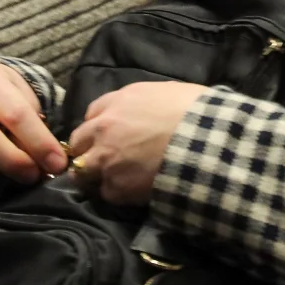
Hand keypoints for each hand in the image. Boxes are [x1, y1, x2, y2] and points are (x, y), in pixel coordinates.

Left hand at [68, 82, 206, 205]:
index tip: (109, 134)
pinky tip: (135, 189)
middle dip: (88, 150)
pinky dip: (118, 192)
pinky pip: (106, 192)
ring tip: (116, 179)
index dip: (100, 126)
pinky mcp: (115, 186)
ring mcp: (105, 159)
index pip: (92, 114)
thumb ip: (144, 102)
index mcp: (119, 101)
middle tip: (106, 158)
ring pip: (82, 172)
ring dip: (95, 175)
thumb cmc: (196, 110)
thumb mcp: (168, 92)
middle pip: (77, 143)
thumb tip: (143, 112)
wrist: (206, 140)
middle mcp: (104, 128)